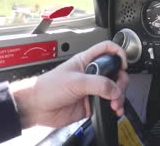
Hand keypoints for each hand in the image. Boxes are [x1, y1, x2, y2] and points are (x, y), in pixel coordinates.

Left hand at [10, 41, 128, 128]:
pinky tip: (115, 110)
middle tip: (118, 90)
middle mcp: (92, 74)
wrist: (37, 108)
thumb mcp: (75, 81)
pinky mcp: (92, 104)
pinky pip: (109, 104)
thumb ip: (98, 84)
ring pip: (114, 90)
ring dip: (119, 97)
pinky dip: (115, 107)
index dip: (118, 53)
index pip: (107, 50)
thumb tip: (116, 90)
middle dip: (121, 81)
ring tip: (115, 104)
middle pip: (116, 72)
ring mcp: (93, 90)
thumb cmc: (48, 88)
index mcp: (87, 61)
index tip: (123, 64)